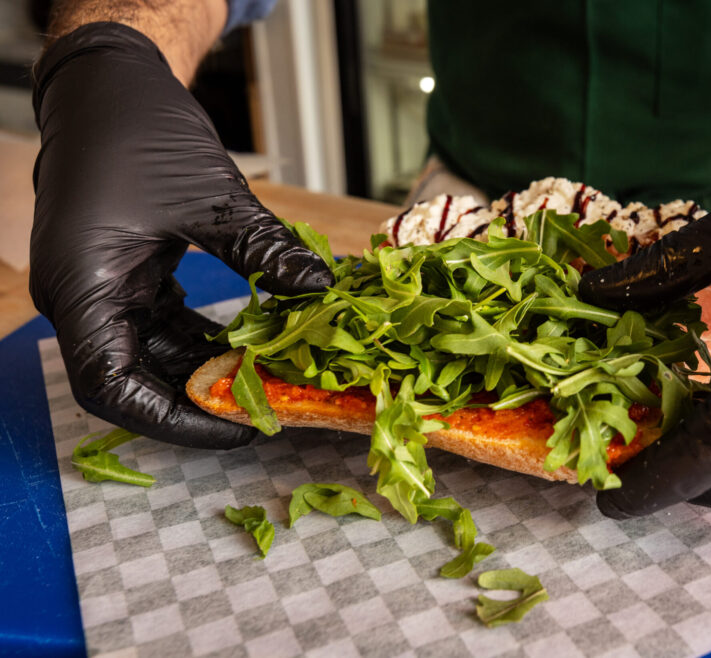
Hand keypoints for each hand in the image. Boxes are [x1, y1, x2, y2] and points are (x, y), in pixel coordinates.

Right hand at [31, 23, 331, 448]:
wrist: (108, 84)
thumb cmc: (140, 131)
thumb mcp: (211, 195)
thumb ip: (263, 249)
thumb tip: (321, 289)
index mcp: (82, 287)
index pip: (112, 388)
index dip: (173, 420)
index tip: (236, 427)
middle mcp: (83, 297)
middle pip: (132, 380)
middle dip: (197, 399)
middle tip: (265, 409)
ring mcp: (102, 287)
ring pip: (151, 354)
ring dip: (205, 367)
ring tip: (268, 379)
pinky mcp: (125, 274)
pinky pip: (161, 323)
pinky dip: (202, 337)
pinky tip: (250, 343)